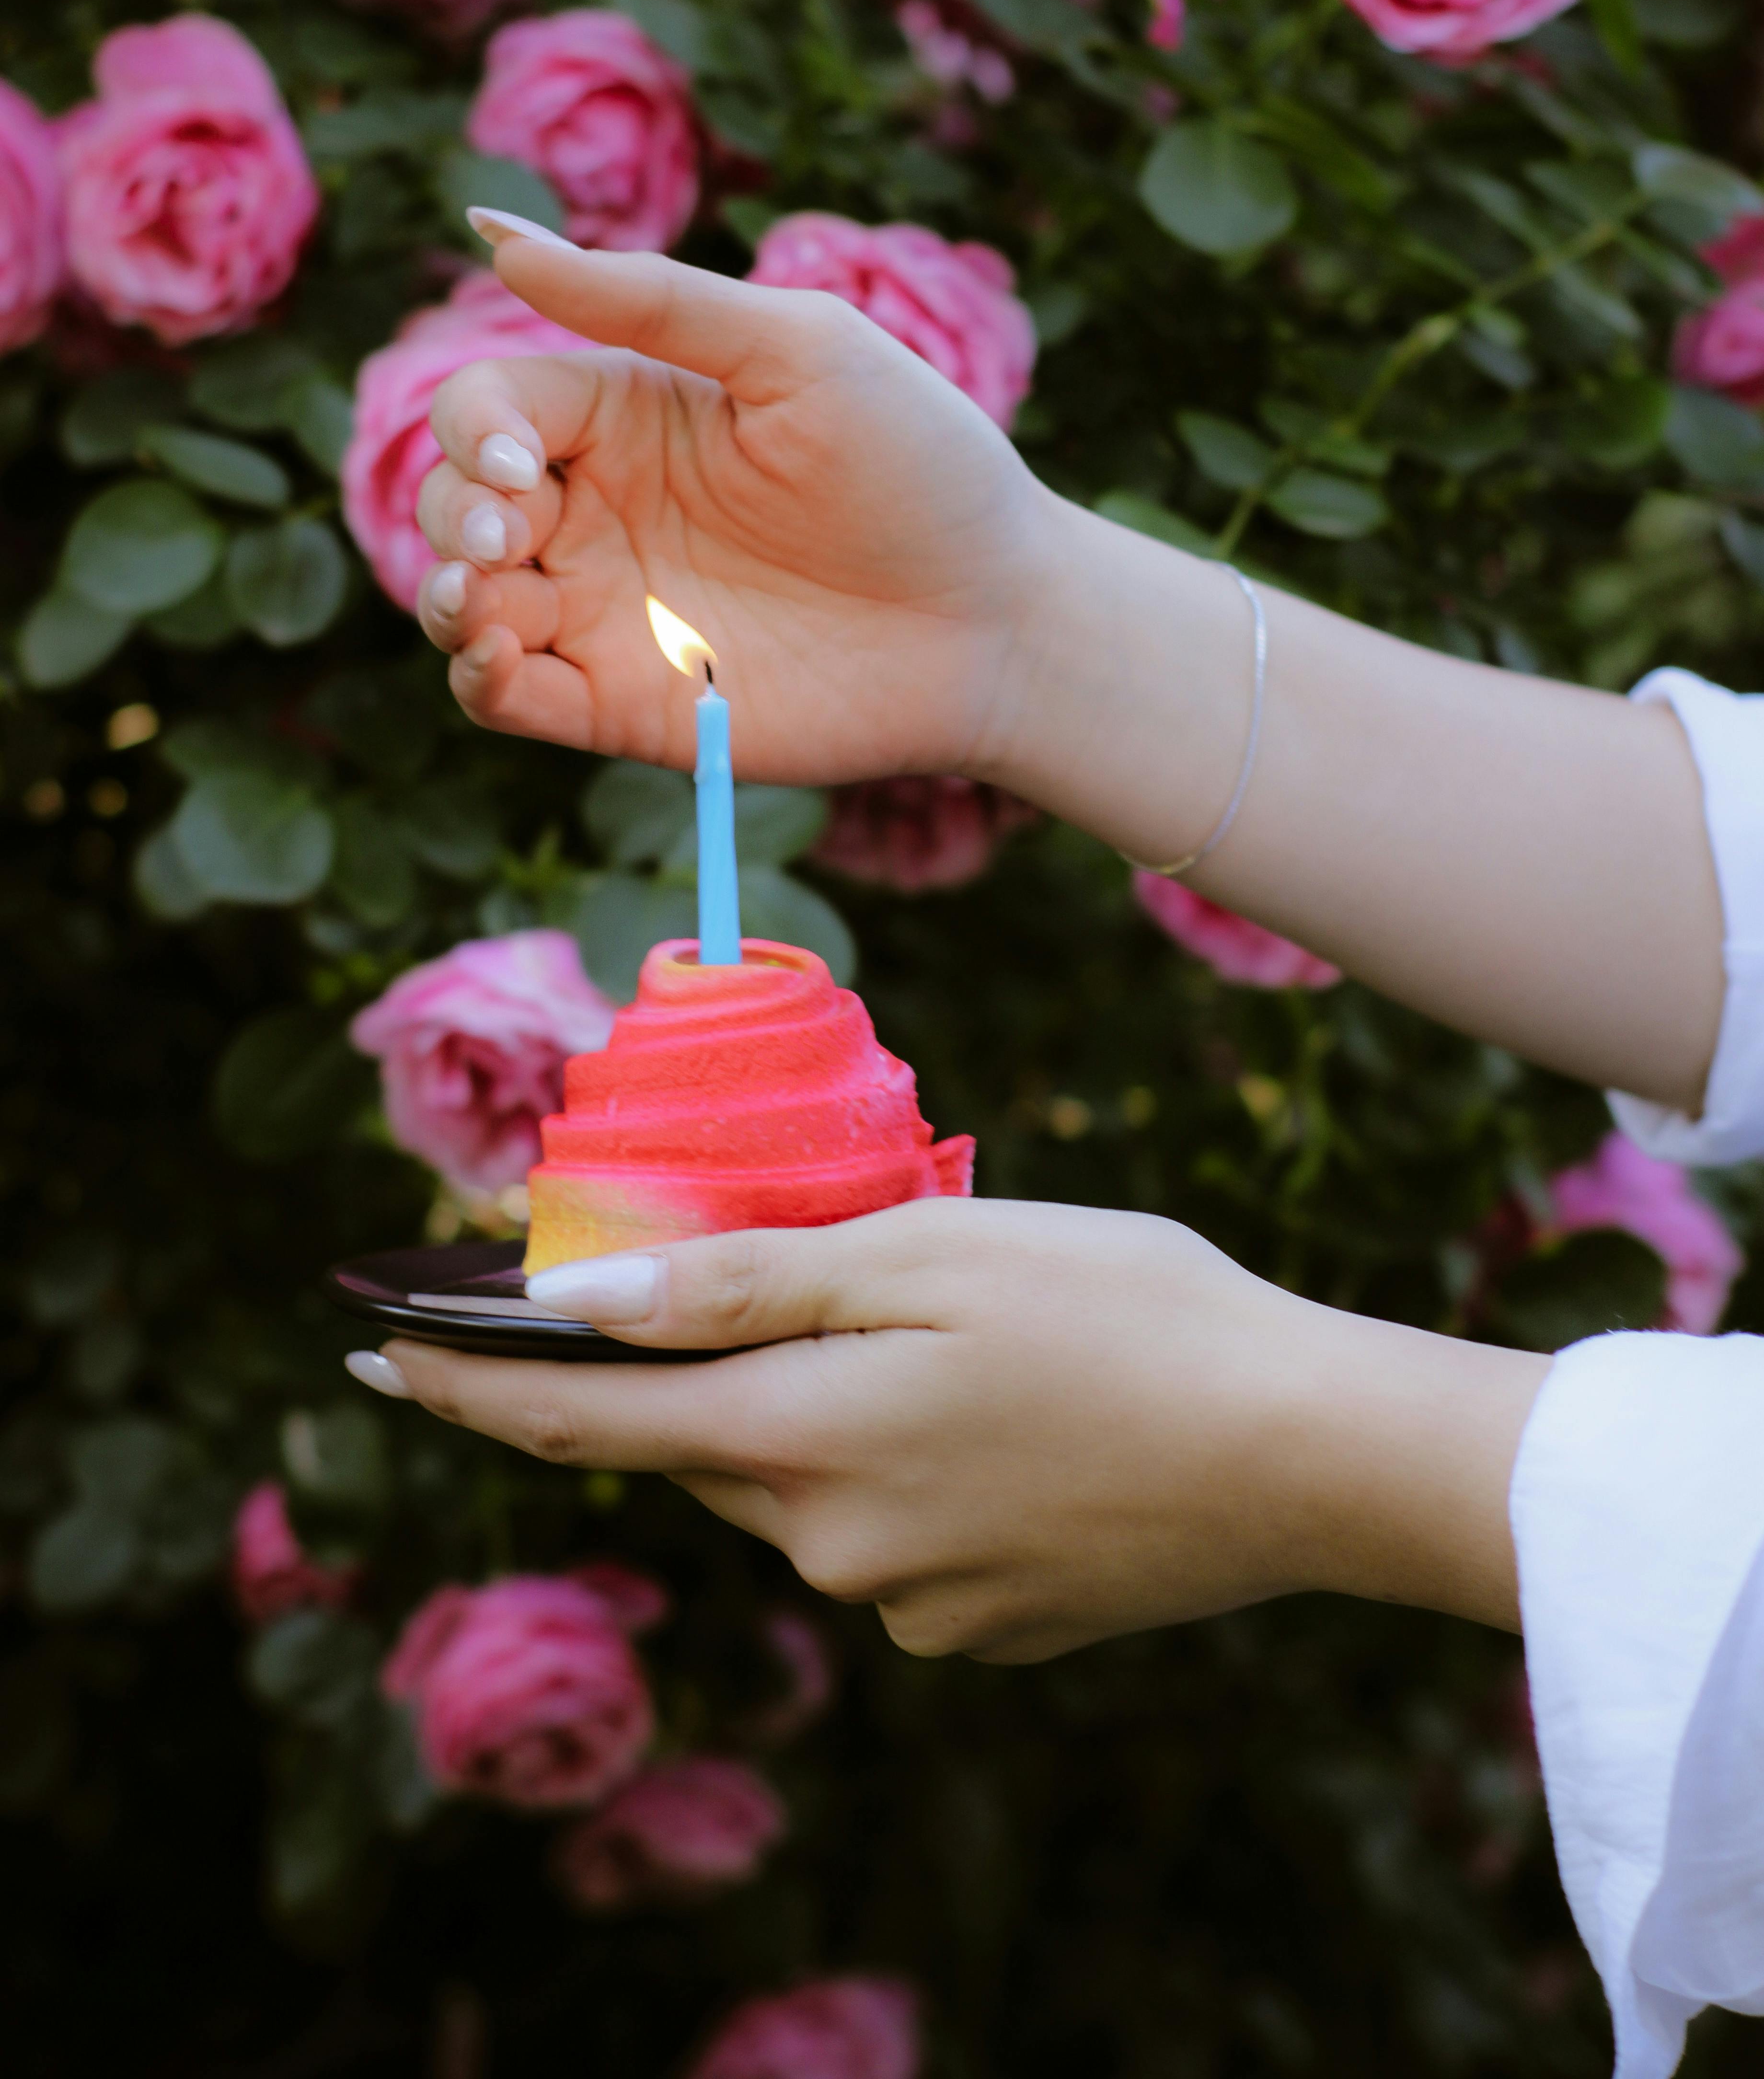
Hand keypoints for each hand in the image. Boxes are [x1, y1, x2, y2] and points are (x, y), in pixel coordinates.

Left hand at [377, 1200, 1546, 1661]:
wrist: (1306, 1453)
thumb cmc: (1126, 1311)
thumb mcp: (926, 1253)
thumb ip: (739, 1285)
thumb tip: (571, 1304)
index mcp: (803, 1438)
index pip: (581, 1418)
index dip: (466, 1382)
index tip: (373, 1349)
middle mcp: (832, 1547)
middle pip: (708, 1440)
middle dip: (701, 1361)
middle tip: (798, 1274)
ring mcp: (910, 1606)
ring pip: (806, 1483)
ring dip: (826, 1404)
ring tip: (961, 1333)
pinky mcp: (983, 1628)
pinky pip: (893, 1534)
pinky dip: (910, 1465)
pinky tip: (1015, 1414)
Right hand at [412, 236, 1053, 782]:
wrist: (1000, 618)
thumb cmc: (920, 465)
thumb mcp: (795, 347)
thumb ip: (645, 297)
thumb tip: (487, 231)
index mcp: (627, 415)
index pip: (488, 402)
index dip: (473, 424)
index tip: (521, 458)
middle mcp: (600, 511)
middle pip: (456, 499)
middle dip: (454, 510)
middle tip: (510, 533)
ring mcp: (608, 612)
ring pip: (462, 602)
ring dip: (443, 596)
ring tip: (483, 593)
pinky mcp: (624, 704)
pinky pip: (505, 697)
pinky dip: (476, 679)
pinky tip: (496, 657)